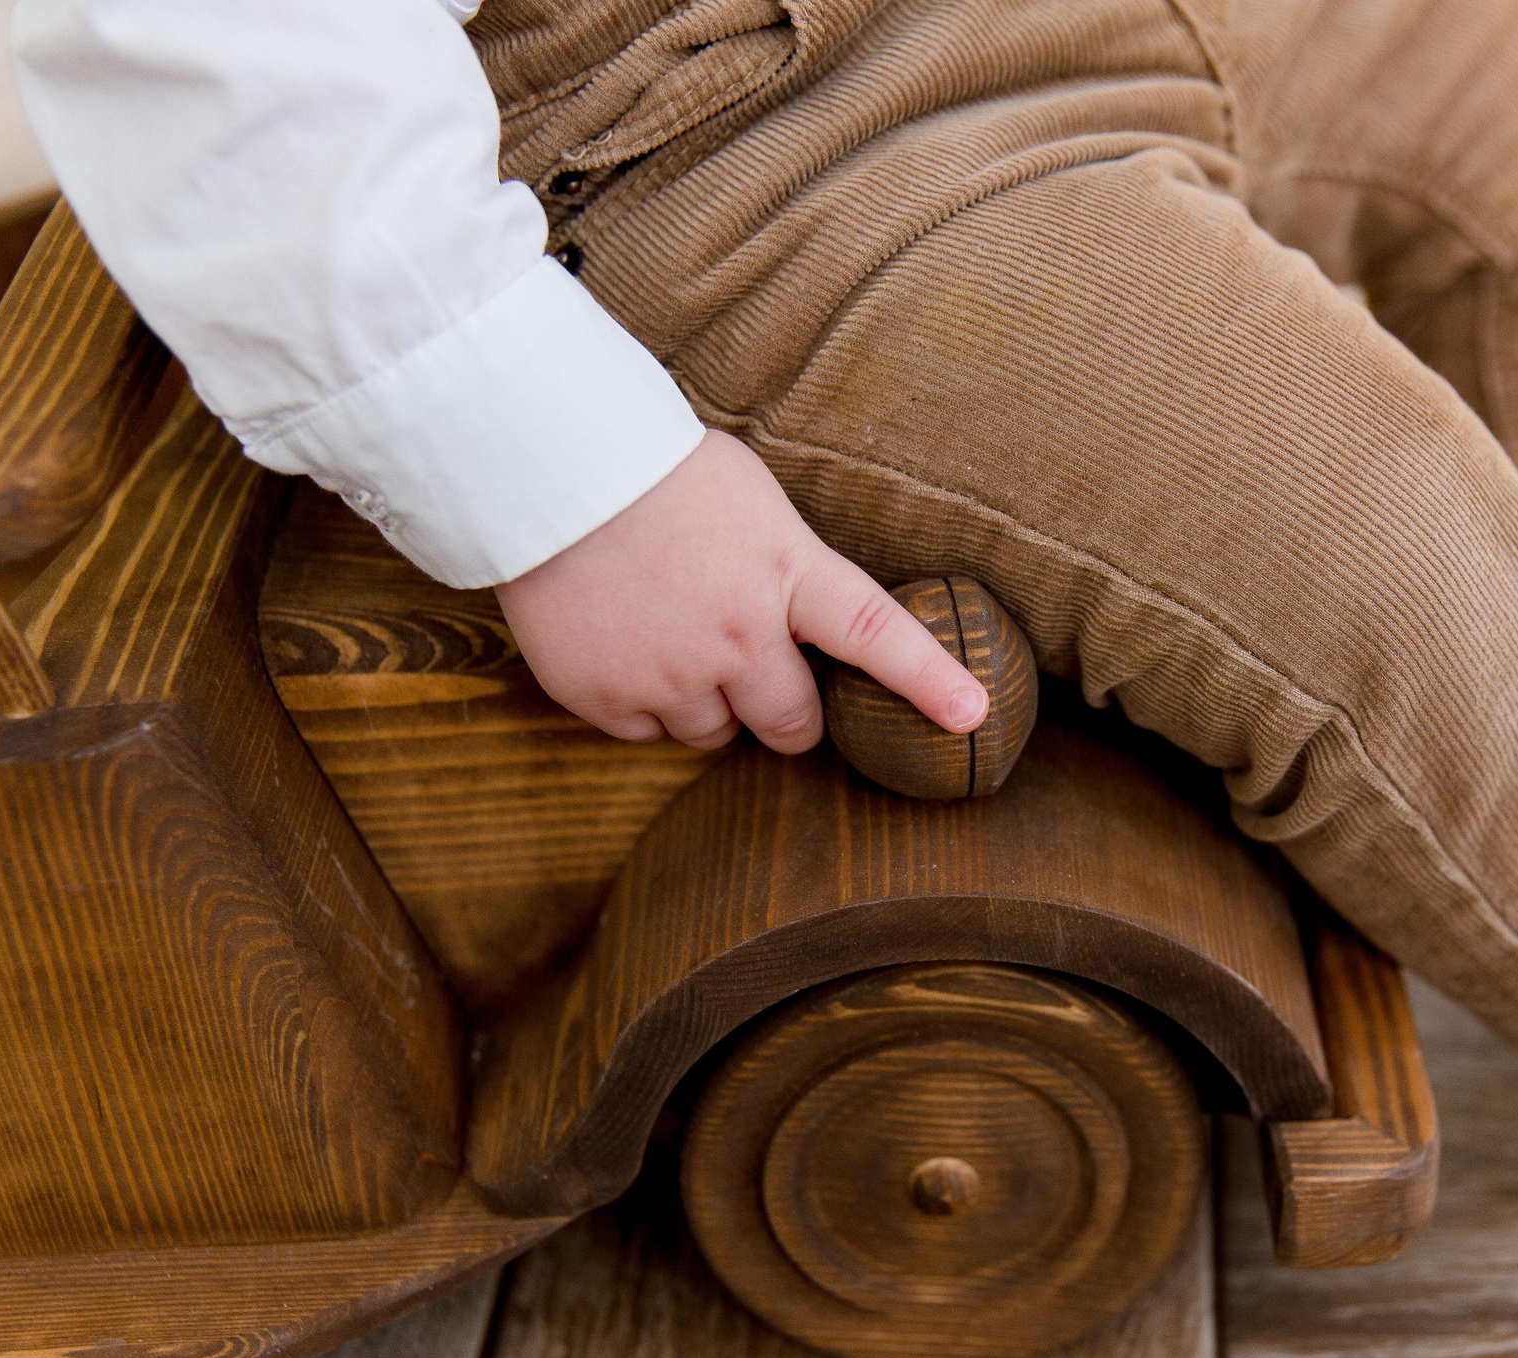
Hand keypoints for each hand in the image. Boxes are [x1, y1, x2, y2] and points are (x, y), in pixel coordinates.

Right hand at [493, 431, 987, 749]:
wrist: (544, 463)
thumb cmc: (658, 470)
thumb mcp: (754, 502)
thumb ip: (791, 568)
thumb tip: (817, 628)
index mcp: (786, 572)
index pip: (874, 635)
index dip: (929, 679)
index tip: (973, 714)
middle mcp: (737, 634)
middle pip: (793, 723)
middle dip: (787, 713)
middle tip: (761, 674)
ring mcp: (669, 672)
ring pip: (716, 735)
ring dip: (709, 703)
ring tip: (671, 633)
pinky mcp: (606, 696)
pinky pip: (647, 734)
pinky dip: (642, 703)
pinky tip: (625, 641)